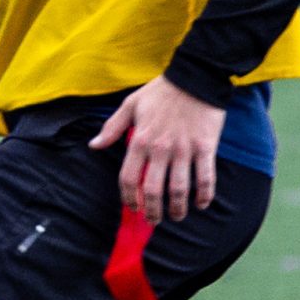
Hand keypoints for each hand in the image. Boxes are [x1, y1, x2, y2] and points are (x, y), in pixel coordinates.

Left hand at [89, 73, 225, 222]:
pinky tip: (201, 204)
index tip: (132, 207)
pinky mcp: (206, 148)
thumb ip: (112, 128)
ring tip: (176, 217)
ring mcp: (184, 150)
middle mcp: (160, 149)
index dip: (129, 197)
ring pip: (179, 188)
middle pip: (153, 189)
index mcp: (140, 140)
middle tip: (153, 220)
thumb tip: (94, 146)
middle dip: (152, 210)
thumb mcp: (129, 105)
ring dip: (177, 208)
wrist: (195, 79)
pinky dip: (204, 194)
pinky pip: (205, 177)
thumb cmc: (161, 92)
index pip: (129, 178)